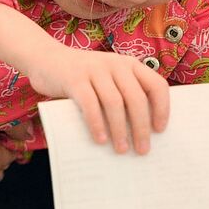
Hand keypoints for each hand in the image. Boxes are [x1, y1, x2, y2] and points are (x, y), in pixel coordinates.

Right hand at [21, 47, 169, 153]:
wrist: (46, 58)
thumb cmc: (84, 77)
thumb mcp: (109, 80)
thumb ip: (122, 96)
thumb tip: (139, 133)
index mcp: (130, 65)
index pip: (156, 85)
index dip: (162, 108)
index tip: (160, 130)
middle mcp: (116, 64)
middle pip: (136, 98)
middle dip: (141, 126)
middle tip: (143, 150)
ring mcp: (95, 70)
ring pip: (114, 102)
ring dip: (120, 129)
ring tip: (122, 149)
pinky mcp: (75, 78)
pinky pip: (89, 103)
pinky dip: (97, 123)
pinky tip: (100, 139)